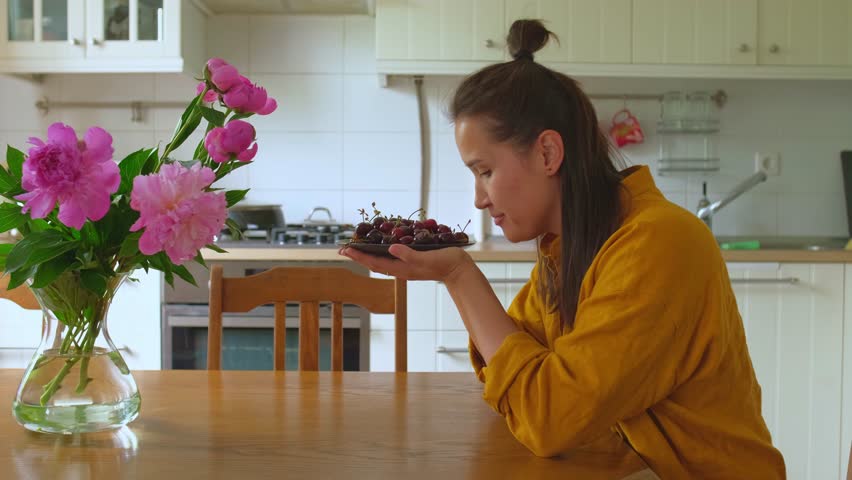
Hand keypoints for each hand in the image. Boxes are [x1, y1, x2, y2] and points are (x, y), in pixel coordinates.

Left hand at [339, 244, 473, 281]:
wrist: (459, 270)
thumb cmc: (444, 263)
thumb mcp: (426, 258)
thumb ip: (409, 255)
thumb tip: (391, 249)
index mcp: (402, 268)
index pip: (374, 263)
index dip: (359, 256)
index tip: (346, 249)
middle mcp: (401, 268)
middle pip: (374, 263)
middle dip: (359, 256)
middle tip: (344, 249)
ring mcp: (407, 266)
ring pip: (382, 260)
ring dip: (368, 254)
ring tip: (357, 248)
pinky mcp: (413, 262)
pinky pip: (392, 257)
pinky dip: (382, 251)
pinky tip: (381, 246)